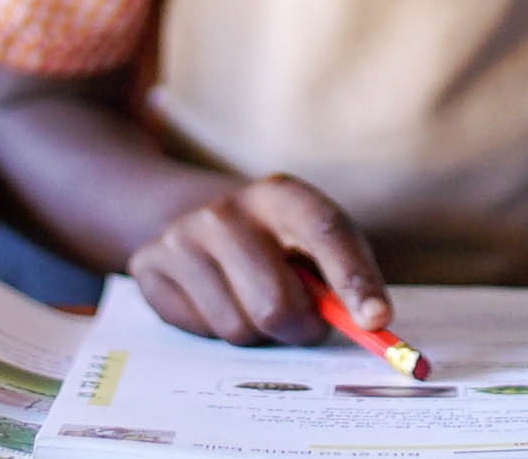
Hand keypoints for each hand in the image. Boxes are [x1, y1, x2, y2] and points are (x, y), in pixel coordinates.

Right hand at [129, 175, 390, 346]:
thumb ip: (344, 281)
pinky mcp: (150, 263)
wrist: (201, 219)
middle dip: (299, 330)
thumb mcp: (316, 248)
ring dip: (258, 334)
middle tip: (304, 323)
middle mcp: (228, 209)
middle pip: (275, 305)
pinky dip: (219, 330)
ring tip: (254, 301)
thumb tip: (374, 327)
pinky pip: (201, 331)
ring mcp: (183, 235)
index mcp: (282, 194)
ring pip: (239, 328)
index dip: (354, 280)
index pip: (325, 232)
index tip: (376, 322)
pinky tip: (219, 300)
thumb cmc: (279, 244)